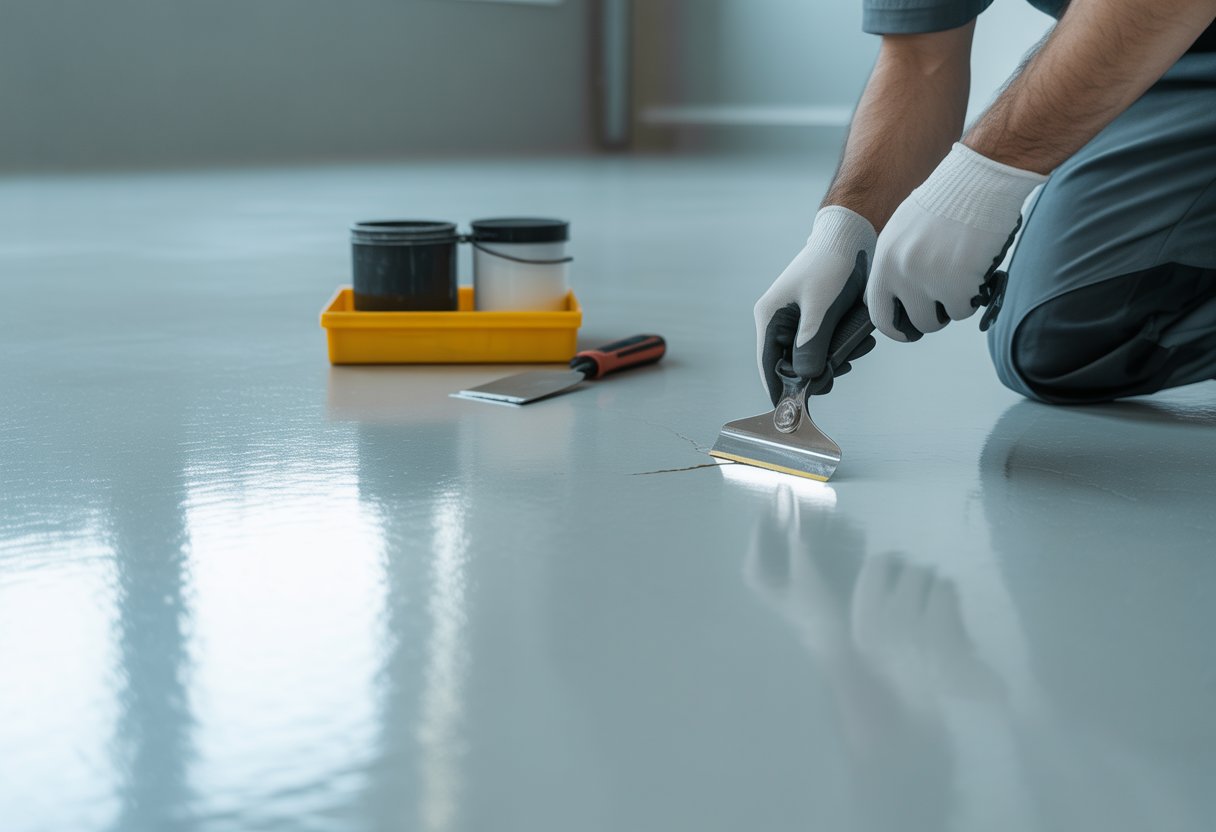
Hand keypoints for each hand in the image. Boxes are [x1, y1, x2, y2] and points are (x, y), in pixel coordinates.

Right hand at [754, 206, 877, 403]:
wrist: (852, 236)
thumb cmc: (832, 265)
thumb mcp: (821, 308)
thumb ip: (811, 346)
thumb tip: (805, 379)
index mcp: (770, 317)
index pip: (767, 364)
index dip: (779, 389)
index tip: (793, 411)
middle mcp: (779, 321)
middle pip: (791, 364)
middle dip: (817, 371)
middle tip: (840, 372)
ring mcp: (798, 320)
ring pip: (811, 356)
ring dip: (835, 358)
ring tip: (858, 349)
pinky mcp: (817, 318)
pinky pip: (825, 343)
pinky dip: (842, 347)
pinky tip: (860, 341)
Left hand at [865, 143, 1045, 341]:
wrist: (979, 181)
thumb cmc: (949, 201)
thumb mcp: (906, 230)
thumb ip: (898, 262)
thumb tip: (898, 295)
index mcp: (885, 257)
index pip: (877, 309)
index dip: (893, 326)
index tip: (906, 330)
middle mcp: (901, 270)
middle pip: (912, 321)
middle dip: (929, 320)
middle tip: (943, 307)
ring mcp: (928, 278)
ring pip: (938, 320)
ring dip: (952, 309)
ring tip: (962, 284)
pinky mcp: (957, 283)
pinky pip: (963, 310)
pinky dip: (972, 299)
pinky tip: (976, 276)